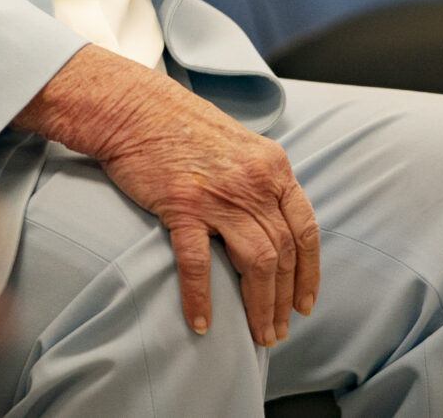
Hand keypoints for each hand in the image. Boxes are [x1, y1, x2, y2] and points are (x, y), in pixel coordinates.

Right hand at [12, 44, 317, 348]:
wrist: (133, 106)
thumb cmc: (181, 126)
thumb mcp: (240, 145)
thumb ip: (261, 181)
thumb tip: (274, 224)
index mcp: (273, 166)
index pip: (305, 229)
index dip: (309, 272)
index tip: (305, 303)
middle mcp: (253, 181)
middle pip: (283, 252)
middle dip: (284, 300)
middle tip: (277, 332)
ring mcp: (218, 194)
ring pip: (256, 262)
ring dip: (259, 306)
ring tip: (257, 336)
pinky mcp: (181, 204)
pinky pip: (198, 262)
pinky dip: (202, 297)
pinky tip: (203, 323)